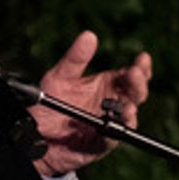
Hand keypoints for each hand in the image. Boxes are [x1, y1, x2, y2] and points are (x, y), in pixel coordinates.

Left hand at [32, 31, 151, 177]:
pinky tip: (109, 126)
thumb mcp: (59, 77)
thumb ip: (75, 59)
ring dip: (129, 111)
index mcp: (108, 85)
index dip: (141, 67)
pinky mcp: (100, 144)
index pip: (130, 75)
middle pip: (135, 94)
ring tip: (126, 106)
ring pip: (129, 118)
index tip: (143, 58)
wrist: (36, 134)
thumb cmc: (49, 103)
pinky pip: (111, 139)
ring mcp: (109, 125)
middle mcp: (113, 105)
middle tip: (135, 75)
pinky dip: (113, 133)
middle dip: (139, 85)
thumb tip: (89, 35)